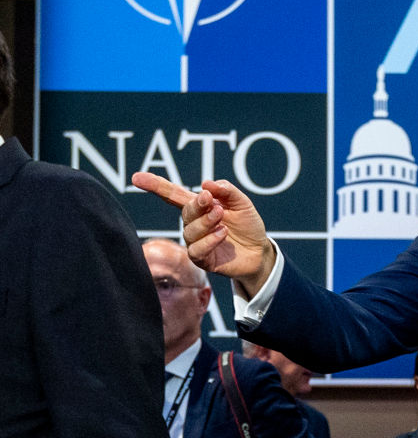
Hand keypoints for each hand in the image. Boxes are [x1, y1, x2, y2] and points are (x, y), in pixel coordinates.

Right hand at [130, 172, 275, 295]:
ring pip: (190, 231)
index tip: (137, 178)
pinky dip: (209, 240)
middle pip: (185, 211)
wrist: (260, 252)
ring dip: (205, 221)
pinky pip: (197, 250)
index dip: (156, 186)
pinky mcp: (202, 259)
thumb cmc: (248, 225)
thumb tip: (207, 183)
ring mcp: (196, 242)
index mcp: (200, 207)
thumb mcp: (242, 203)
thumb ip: (227, 191)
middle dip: (196, 205)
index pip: (173, 195)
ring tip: (221, 216)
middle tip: (210, 199)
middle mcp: (193, 224)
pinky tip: (223, 233)